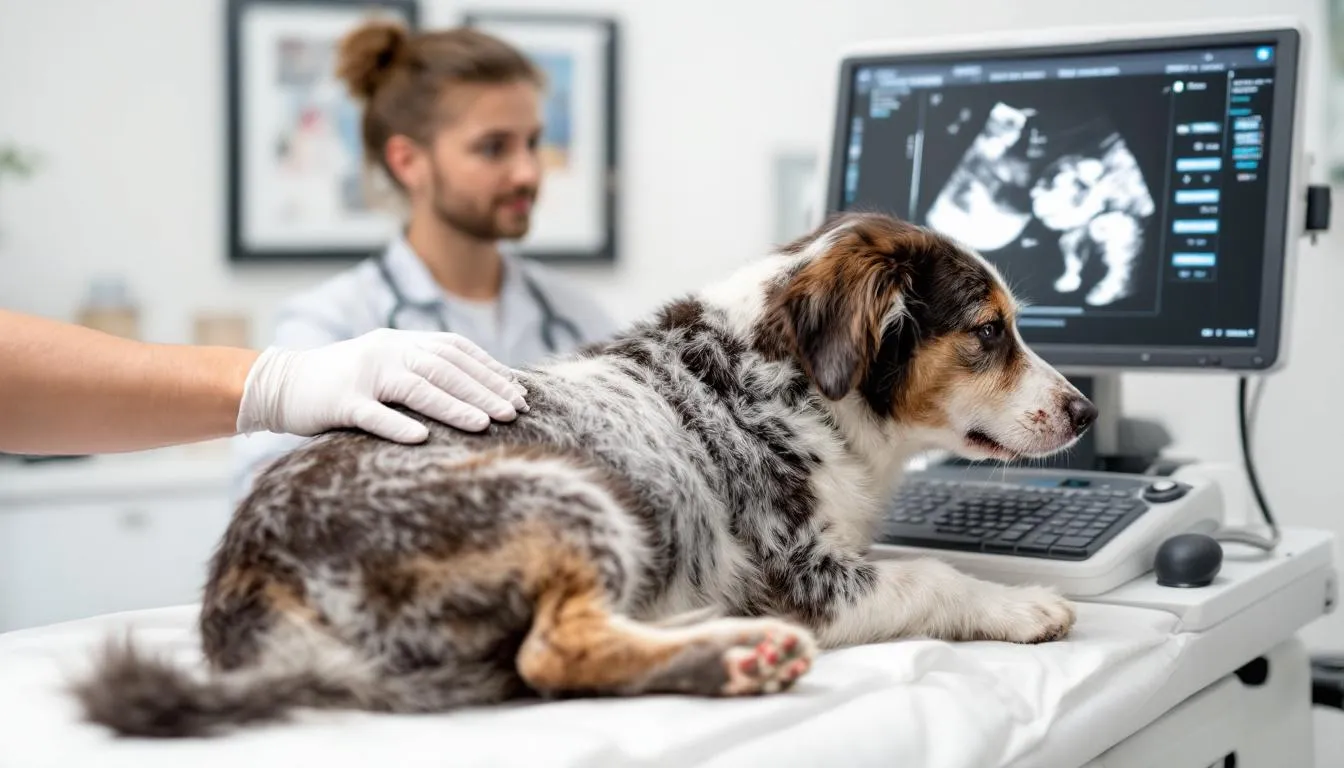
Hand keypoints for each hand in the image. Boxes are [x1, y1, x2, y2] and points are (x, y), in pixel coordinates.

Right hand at [236, 328, 528, 441]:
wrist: (280, 384)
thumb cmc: (344, 383)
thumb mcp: (387, 366)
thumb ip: (424, 370)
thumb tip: (480, 388)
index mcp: (402, 341)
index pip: (456, 350)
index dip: (490, 370)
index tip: (520, 392)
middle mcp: (386, 350)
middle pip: (444, 367)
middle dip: (483, 389)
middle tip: (515, 411)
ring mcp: (362, 374)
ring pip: (416, 387)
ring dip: (454, 405)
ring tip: (486, 423)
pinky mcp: (338, 401)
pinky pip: (372, 413)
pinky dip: (397, 425)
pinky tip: (422, 439)